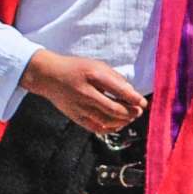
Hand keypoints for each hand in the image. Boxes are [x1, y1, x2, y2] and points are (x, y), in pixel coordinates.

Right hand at [22, 49, 142, 134]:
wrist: (49, 76)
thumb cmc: (77, 69)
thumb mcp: (97, 66)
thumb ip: (116, 79)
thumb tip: (133, 94)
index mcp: (93, 76)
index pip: (119, 90)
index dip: (135, 99)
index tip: (143, 102)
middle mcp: (86, 93)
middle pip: (115, 109)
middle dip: (132, 112)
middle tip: (139, 111)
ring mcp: (79, 107)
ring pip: (107, 121)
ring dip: (123, 121)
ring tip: (130, 117)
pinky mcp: (75, 117)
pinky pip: (97, 128)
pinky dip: (111, 128)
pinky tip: (118, 123)